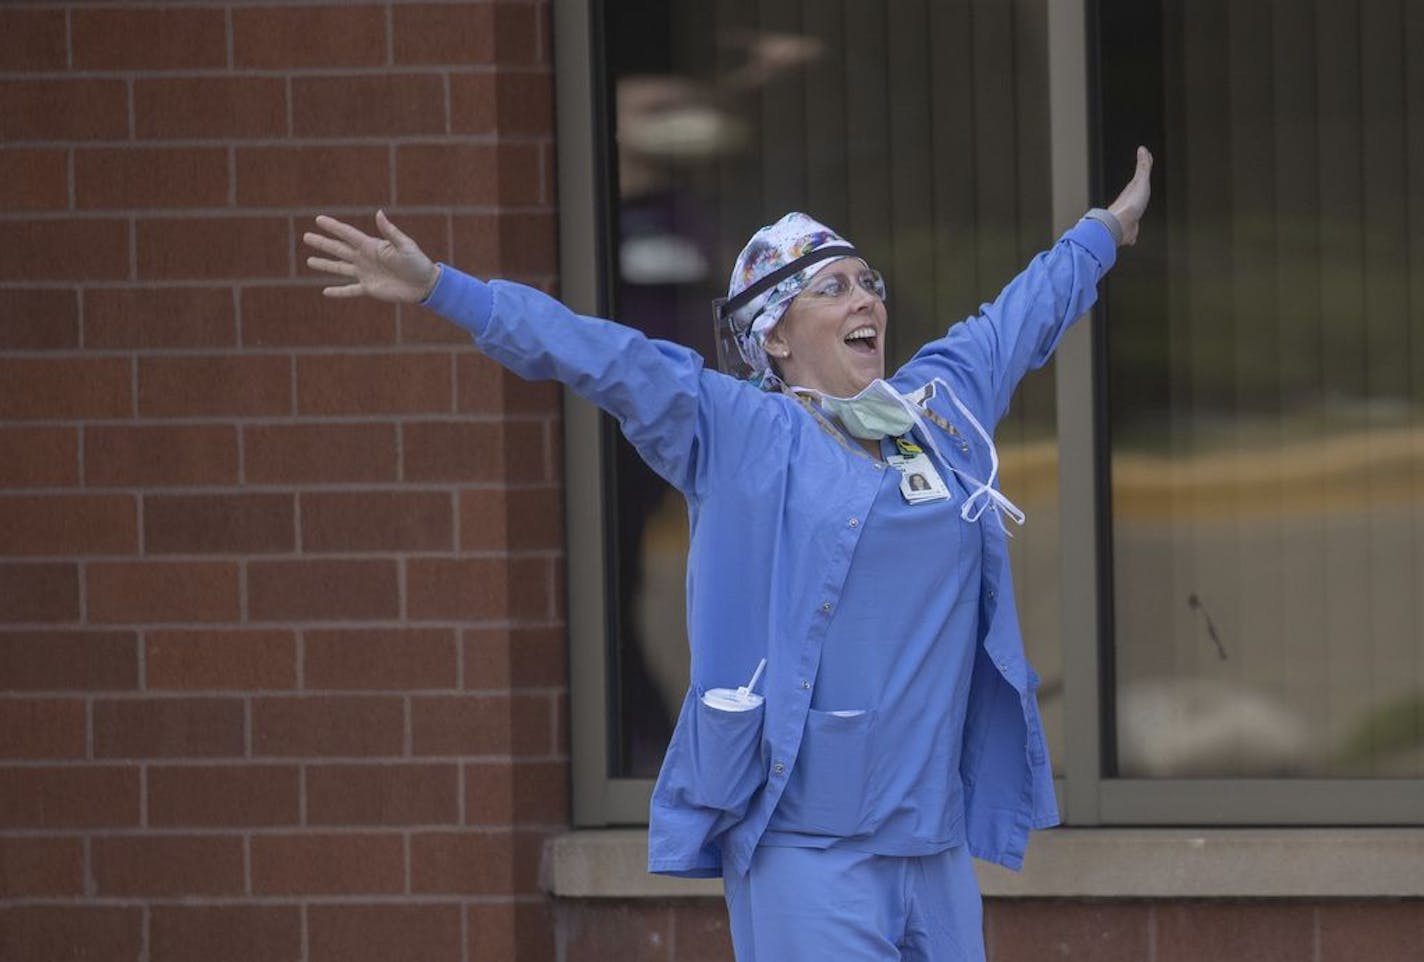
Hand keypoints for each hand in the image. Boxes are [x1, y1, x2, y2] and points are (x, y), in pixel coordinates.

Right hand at [304, 211, 439, 302]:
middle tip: (306, 236)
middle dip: (322, 243)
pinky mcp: (369, 289)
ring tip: (309, 261)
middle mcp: (365, 258)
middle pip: (339, 249)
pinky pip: (350, 290)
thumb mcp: (405, 245)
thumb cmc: (417, 262)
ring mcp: (366, 274)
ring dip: (325, 265)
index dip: (333, 227)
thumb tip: (379, 213)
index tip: (318, 219)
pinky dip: (338, 292)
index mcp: (372, 246)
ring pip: (340, 268)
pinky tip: (325, 292)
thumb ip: (390, 232)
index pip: (348, 234)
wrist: (425, 284)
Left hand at [1107, 146, 1152, 245]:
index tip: (1143, 169)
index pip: (1138, 180)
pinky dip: (1133, 232)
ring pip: (1132, 214)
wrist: (1120, 227)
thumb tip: (1142, 149)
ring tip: (1137, 211)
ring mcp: (1128, 218)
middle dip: (1138, 194)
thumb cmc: (1129, 205)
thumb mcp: (1140, 182)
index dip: (1141, 175)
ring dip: (1134, 213)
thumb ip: (1143, 167)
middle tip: (1141, 189)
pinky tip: (1133, 233)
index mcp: (1131, 192)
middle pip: (1134, 197)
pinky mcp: (1129, 230)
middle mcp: (1128, 204)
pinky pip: (1133, 230)